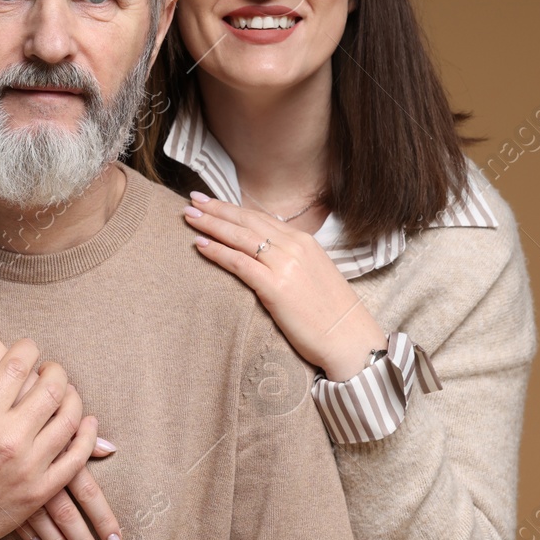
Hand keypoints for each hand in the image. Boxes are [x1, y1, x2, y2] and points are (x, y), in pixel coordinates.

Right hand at [0, 338, 97, 539]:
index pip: (16, 366)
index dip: (27, 348)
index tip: (29, 346)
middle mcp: (6, 439)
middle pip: (51, 388)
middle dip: (55, 370)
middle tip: (51, 369)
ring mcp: (26, 467)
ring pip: (69, 420)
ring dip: (74, 399)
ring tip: (67, 392)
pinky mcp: (37, 493)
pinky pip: (75, 459)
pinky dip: (87, 437)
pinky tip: (87, 423)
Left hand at [184, 191, 385, 380]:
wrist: (351, 339)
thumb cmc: (332, 313)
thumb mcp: (314, 274)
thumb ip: (291, 259)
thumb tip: (267, 253)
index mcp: (304, 241)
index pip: (261, 218)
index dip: (233, 208)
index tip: (211, 201)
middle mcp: (294, 247)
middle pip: (247, 221)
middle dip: (217, 209)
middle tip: (192, 200)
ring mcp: (285, 265)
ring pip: (240, 237)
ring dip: (212, 225)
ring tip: (189, 218)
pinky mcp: (276, 288)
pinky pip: (239, 263)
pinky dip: (218, 252)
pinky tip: (200, 245)